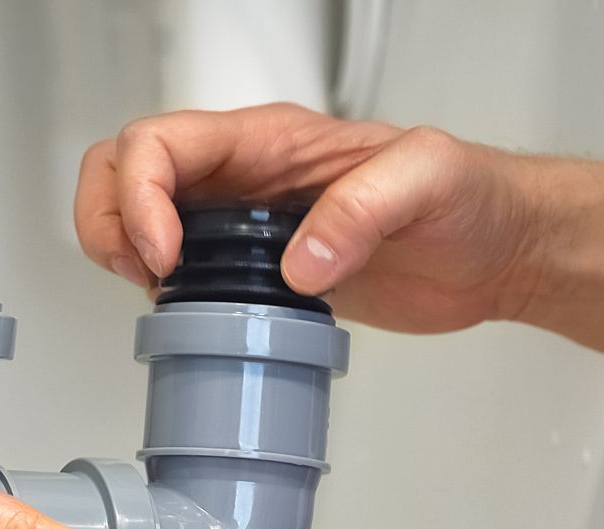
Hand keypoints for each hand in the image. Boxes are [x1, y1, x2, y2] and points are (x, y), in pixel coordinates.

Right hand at [75, 102, 555, 332]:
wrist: (495, 252)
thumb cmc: (472, 199)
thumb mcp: (429, 181)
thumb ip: (363, 209)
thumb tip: (299, 262)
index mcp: (270, 139)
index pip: (161, 143)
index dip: (141, 197)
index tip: (167, 255)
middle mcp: (244, 174)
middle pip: (123, 167)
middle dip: (107, 218)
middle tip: (141, 273)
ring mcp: (241, 221)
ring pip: (136, 213)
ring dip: (120, 249)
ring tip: (155, 291)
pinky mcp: (253, 270)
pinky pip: (176, 267)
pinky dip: (157, 288)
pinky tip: (187, 314)